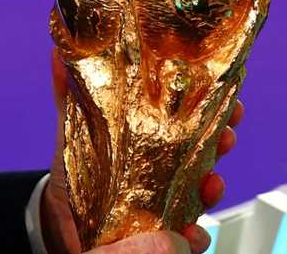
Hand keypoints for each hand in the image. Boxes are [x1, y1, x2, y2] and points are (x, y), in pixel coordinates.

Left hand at [40, 50, 243, 253]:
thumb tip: (57, 52)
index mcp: (154, 141)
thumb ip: (69, 93)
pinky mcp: (160, 234)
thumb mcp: (75, 128)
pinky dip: (193, 238)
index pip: (193, 122)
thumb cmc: (77, 171)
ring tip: (211, 183)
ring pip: (201, 195)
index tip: (230, 98)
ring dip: (213, 188)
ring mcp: (167, 203)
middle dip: (222, 142)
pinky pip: (185, 239)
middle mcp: (167, 171)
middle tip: (227, 133)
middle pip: (206, 154)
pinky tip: (190, 234)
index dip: (215, 110)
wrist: (61, 219)